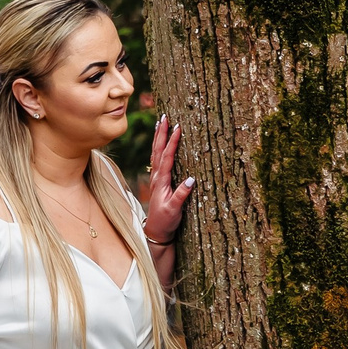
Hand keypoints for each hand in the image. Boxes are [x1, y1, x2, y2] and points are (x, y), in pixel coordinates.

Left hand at [139, 116, 197, 244]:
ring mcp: (156, 178)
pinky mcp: (159, 181)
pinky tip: (160, 142)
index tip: (178, 127)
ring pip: (156, 153)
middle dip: (162, 133)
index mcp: (162, 181)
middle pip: (158, 150)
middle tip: (164, 116)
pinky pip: (157, 159)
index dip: (172, 142)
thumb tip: (191, 179)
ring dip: (158, 137)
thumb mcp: (174, 210)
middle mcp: (157, 177)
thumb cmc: (166, 221)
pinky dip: (159, 147)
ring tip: (161, 122)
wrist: (156, 231)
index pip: (167, 157)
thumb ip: (181, 195)